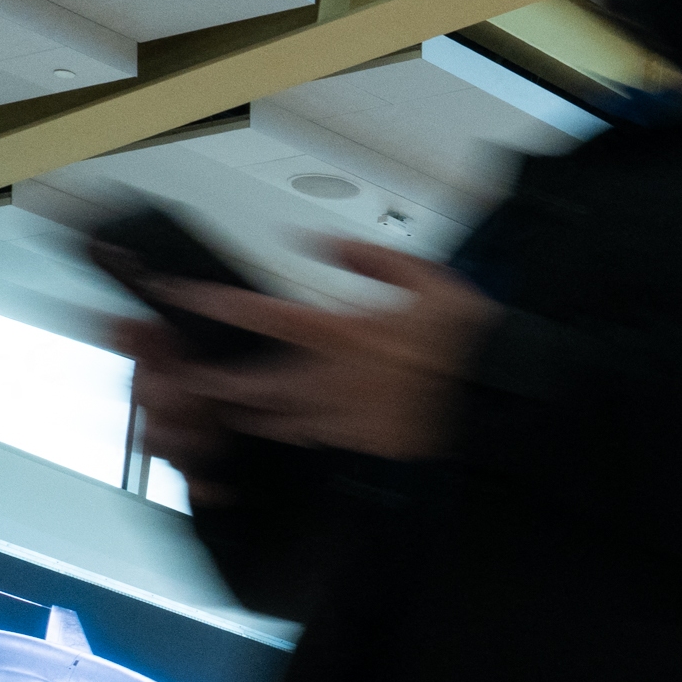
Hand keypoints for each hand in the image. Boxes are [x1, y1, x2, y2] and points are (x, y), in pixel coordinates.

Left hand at [131, 241, 495, 465]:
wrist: (499, 394)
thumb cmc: (466, 337)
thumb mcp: (423, 276)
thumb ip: (367, 257)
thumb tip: (320, 240)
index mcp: (342, 332)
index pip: (262, 315)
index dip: (214, 305)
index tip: (181, 296)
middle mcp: (334, 378)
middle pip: (253, 385)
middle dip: (213, 384)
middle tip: (183, 380)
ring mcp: (348, 415)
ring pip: (279, 419)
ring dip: (245, 413)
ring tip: (223, 407)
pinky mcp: (367, 440)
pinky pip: (317, 438)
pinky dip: (294, 432)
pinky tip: (285, 426)